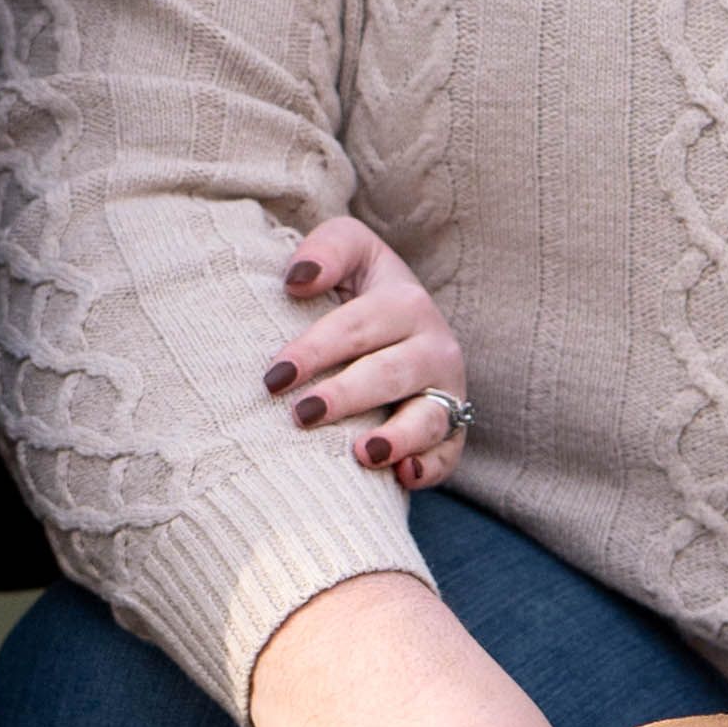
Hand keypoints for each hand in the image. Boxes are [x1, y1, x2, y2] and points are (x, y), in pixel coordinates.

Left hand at [265, 209, 468, 489]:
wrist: (401, 332)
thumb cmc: (361, 294)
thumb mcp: (351, 252)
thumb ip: (327, 249)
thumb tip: (298, 278)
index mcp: (406, 302)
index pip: (358, 327)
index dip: (316, 350)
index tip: (275, 376)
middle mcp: (434, 347)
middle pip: (390, 374)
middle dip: (346, 395)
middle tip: (301, 415)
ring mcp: (446, 393)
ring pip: (428, 418)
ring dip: (397, 437)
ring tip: (362, 454)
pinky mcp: (453, 432)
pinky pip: (448, 454)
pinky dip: (429, 467)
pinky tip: (403, 477)